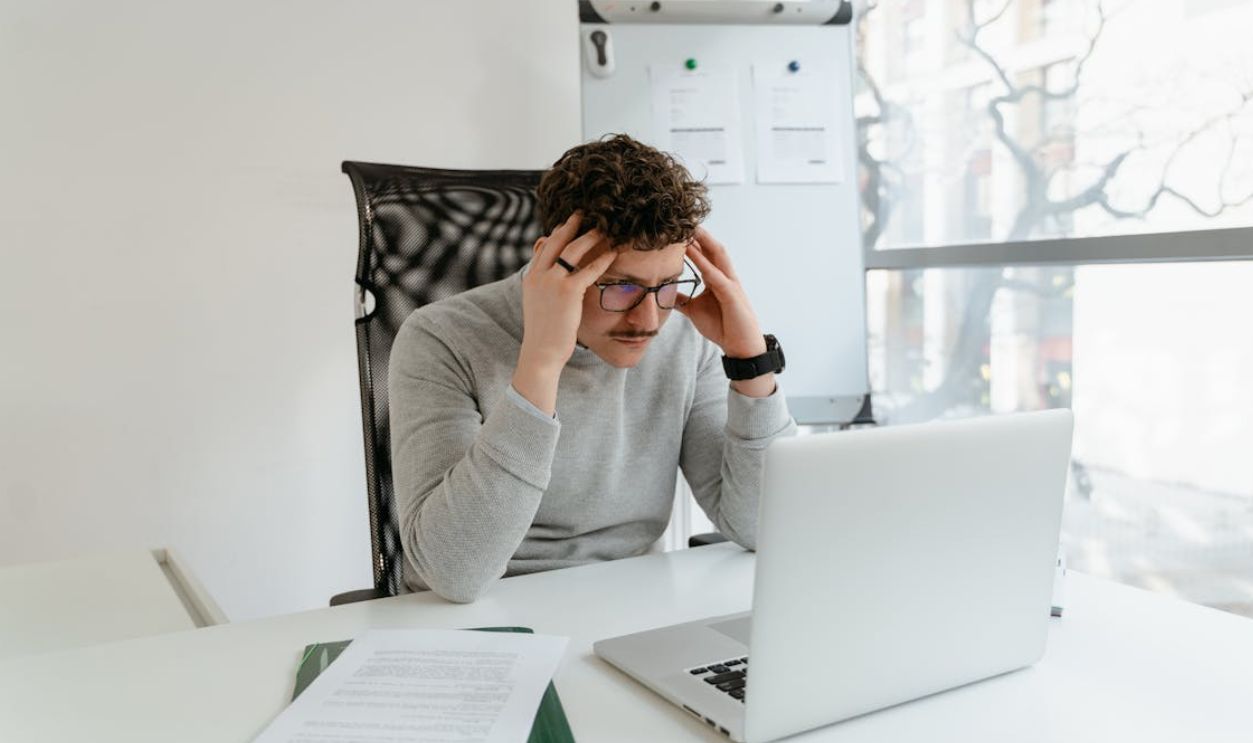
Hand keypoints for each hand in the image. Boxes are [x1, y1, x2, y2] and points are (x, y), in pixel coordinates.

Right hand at [512, 213, 615, 413]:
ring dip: (590, 236)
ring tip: (604, 228)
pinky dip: (602, 259)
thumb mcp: (539, 305)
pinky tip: (613, 253)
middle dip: (572, 224)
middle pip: (556, 240)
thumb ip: (546, 288)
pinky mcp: (567, 292)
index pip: (544, 246)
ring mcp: (551, 282)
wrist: (541, 352)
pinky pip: (588, 270)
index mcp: (531, 277)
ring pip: (572, 250)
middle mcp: (539, 275)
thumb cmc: (544, 333)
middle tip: (586, 213)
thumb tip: (558, 282)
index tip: (570, 222)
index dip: (558, 232)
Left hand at [677, 226, 765, 358]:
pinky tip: (693, 254)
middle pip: (712, 249)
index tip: (677, 228)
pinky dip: (704, 263)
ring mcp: (730, 284)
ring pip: (717, 256)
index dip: (692, 241)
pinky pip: (716, 276)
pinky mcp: (732, 294)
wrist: (740, 346)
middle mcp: (724, 277)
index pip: (704, 254)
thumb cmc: (722, 326)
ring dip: (704, 241)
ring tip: (690, 228)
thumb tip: (665, 294)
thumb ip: (682, 300)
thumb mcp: (695, 310)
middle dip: (700, 233)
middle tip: (684, 218)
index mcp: (716, 279)